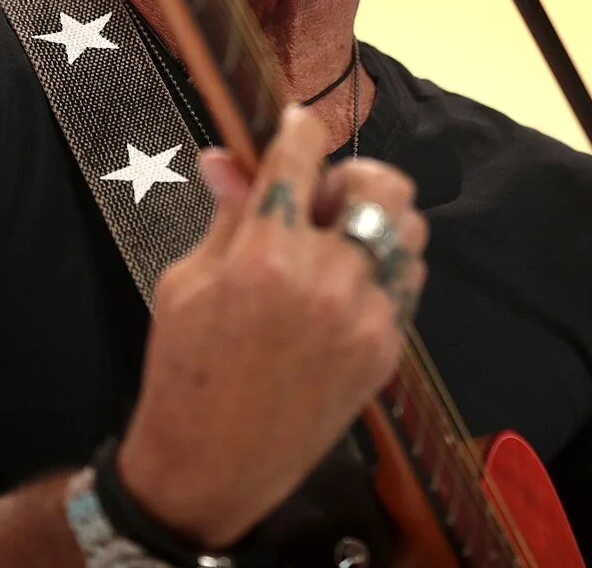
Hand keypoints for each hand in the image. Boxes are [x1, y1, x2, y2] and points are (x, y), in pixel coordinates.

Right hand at [116, 104, 427, 547]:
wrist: (211, 467)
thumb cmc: (184, 370)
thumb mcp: (187, 281)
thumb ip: (225, 214)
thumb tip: (226, 157)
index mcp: (265, 256)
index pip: (302, 155)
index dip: (299, 128)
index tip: (296, 125)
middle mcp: (327, 280)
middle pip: (379, 184)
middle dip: (348, 175)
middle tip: (317, 196)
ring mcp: (365, 319)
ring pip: (407, 229)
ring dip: (374, 220)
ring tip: (335, 240)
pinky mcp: (385, 351)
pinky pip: (407, 282)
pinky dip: (382, 268)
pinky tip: (346, 283)